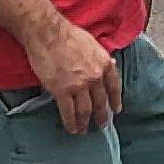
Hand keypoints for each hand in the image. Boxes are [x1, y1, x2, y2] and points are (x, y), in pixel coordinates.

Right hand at [25, 15, 121, 133]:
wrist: (47, 32)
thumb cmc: (66, 33)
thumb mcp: (92, 42)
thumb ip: (100, 57)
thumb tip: (109, 64)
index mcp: (103, 64)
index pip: (114, 87)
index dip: (115, 100)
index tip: (116, 109)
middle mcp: (95, 78)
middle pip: (100, 102)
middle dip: (101, 116)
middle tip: (101, 125)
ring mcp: (79, 86)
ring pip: (85, 111)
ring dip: (85, 123)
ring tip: (83, 130)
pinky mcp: (62, 91)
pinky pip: (69, 112)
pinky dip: (71, 123)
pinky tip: (71, 129)